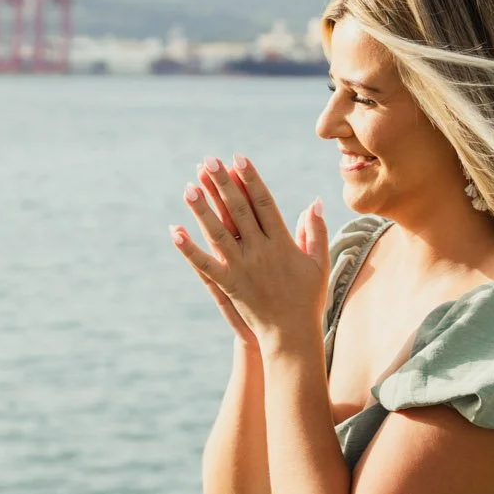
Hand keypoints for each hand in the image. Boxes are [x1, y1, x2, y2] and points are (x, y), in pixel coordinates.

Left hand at [170, 156, 327, 352]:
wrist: (292, 335)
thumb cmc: (308, 298)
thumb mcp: (319, 263)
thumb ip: (315, 231)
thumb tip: (313, 201)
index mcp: (283, 243)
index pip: (264, 203)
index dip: (250, 179)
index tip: (238, 158)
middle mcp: (262, 252)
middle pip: (239, 211)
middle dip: (223, 184)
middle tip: (208, 161)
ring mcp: (243, 268)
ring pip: (219, 233)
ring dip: (203, 209)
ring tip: (189, 187)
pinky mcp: (229, 285)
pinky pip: (206, 264)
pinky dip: (189, 249)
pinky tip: (175, 231)